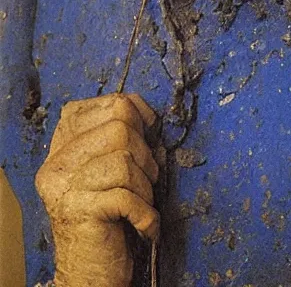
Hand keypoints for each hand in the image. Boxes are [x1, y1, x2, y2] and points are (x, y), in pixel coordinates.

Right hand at [35, 93, 159, 286]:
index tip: (147, 130)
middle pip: (120, 127)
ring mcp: (65, 188)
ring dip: (146, 186)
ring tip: (139, 205)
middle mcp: (57, 163)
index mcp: (63, 146)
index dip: (136, 112)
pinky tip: (144, 226)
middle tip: (143, 181)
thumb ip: (120, 139)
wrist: (90, 272)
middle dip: (146, 154)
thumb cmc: (109, 218)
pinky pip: (128, 196)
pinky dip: (146, 213)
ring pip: (126, 160)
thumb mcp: (110, 171)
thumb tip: (149, 117)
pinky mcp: (79, 212)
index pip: (107, 104)